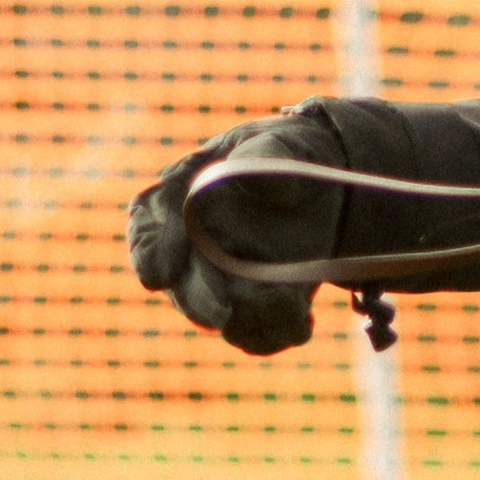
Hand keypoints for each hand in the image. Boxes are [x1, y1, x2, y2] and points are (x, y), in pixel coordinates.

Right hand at [127, 112, 343, 354]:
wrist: (330, 189)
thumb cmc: (292, 154)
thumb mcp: (285, 143)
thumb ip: (266, 156)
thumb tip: (248, 176)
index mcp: (185, 194)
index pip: (149, 220)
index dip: (149, 250)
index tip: (157, 277)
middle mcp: (195, 246)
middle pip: (181, 284)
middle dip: (198, 301)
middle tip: (218, 315)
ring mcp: (223, 282)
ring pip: (224, 317)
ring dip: (253, 318)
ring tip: (292, 303)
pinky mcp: (254, 308)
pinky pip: (256, 336)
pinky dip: (279, 332)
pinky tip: (305, 319)